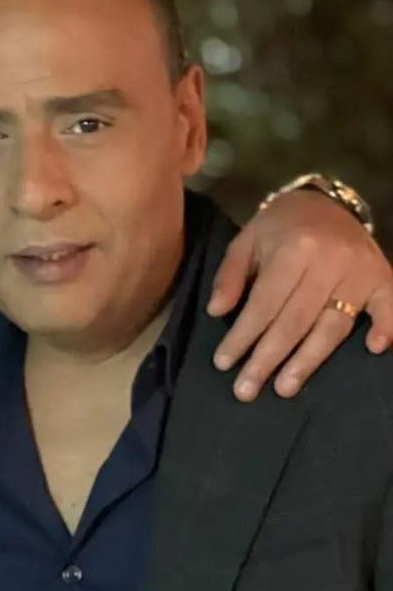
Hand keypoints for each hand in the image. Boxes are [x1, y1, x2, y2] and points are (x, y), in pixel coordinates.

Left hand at [208, 188, 392, 401]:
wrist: (324, 201)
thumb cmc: (279, 226)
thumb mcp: (246, 240)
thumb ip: (231, 276)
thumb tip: (216, 311)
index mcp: (294, 249)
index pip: (265, 303)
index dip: (243, 335)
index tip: (224, 363)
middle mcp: (330, 261)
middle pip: (296, 321)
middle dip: (268, 358)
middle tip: (246, 389)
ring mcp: (361, 271)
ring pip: (334, 325)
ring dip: (309, 361)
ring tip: (284, 387)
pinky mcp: (384, 277)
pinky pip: (388, 307)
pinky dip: (386, 327)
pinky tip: (375, 350)